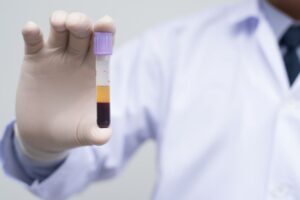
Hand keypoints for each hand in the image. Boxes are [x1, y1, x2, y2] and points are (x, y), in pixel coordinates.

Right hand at [16, 11, 113, 155]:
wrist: (44, 134)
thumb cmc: (70, 130)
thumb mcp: (84, 133)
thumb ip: (96, 133)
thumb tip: (105, 136)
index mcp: (95, 71)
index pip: (103, 46)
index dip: (105, 33)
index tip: (106, 23)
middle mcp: (77, 59)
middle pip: (83, 33)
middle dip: (82, 24)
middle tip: (79, 25)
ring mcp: (56, 58)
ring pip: (60, 31)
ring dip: (61, 21)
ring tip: (60, 23)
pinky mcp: (35, 61)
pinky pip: (34, 43)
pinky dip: (32, 34)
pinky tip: (31, 30)